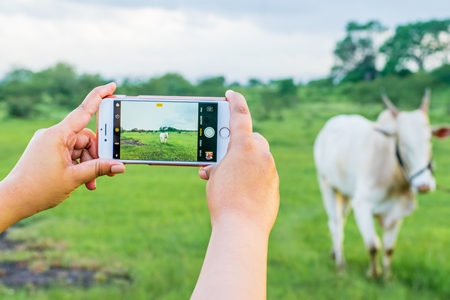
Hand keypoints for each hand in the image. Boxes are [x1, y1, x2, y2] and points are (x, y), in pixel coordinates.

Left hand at [0, 83, 124, 229]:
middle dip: (97, 154)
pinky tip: (84, 180)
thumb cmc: (39, 188)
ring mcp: (50, 143)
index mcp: (57, 135)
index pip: (83, 111)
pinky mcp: (48, 151)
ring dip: (89, 164)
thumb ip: (99, 168)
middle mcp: (53, 135)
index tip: (112, 86)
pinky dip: (79, 165)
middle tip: (108, 170)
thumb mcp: (74, 177)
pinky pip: (71, 153)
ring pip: (80, 148)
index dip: (99, 97)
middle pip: (86, 137)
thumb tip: (119, 166)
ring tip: (92, 183)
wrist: (14, 200)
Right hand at [199, 90, 278, 233]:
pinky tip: (242, 192)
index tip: (231, 94)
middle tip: (225, 157)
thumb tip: (219, 170)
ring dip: (245, 164)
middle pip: (252, 139)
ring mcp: (271, 170)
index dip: (235, 102)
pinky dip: (253, 178)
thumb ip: (220, 166)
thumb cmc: (224, 200)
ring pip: (258, 158)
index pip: (240, 115)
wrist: (242, 228)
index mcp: (244, 146)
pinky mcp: (275, 186)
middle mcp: (262, 154)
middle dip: (240, 145)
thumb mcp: (214, 178)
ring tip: (230, 180)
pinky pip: (263, 174)